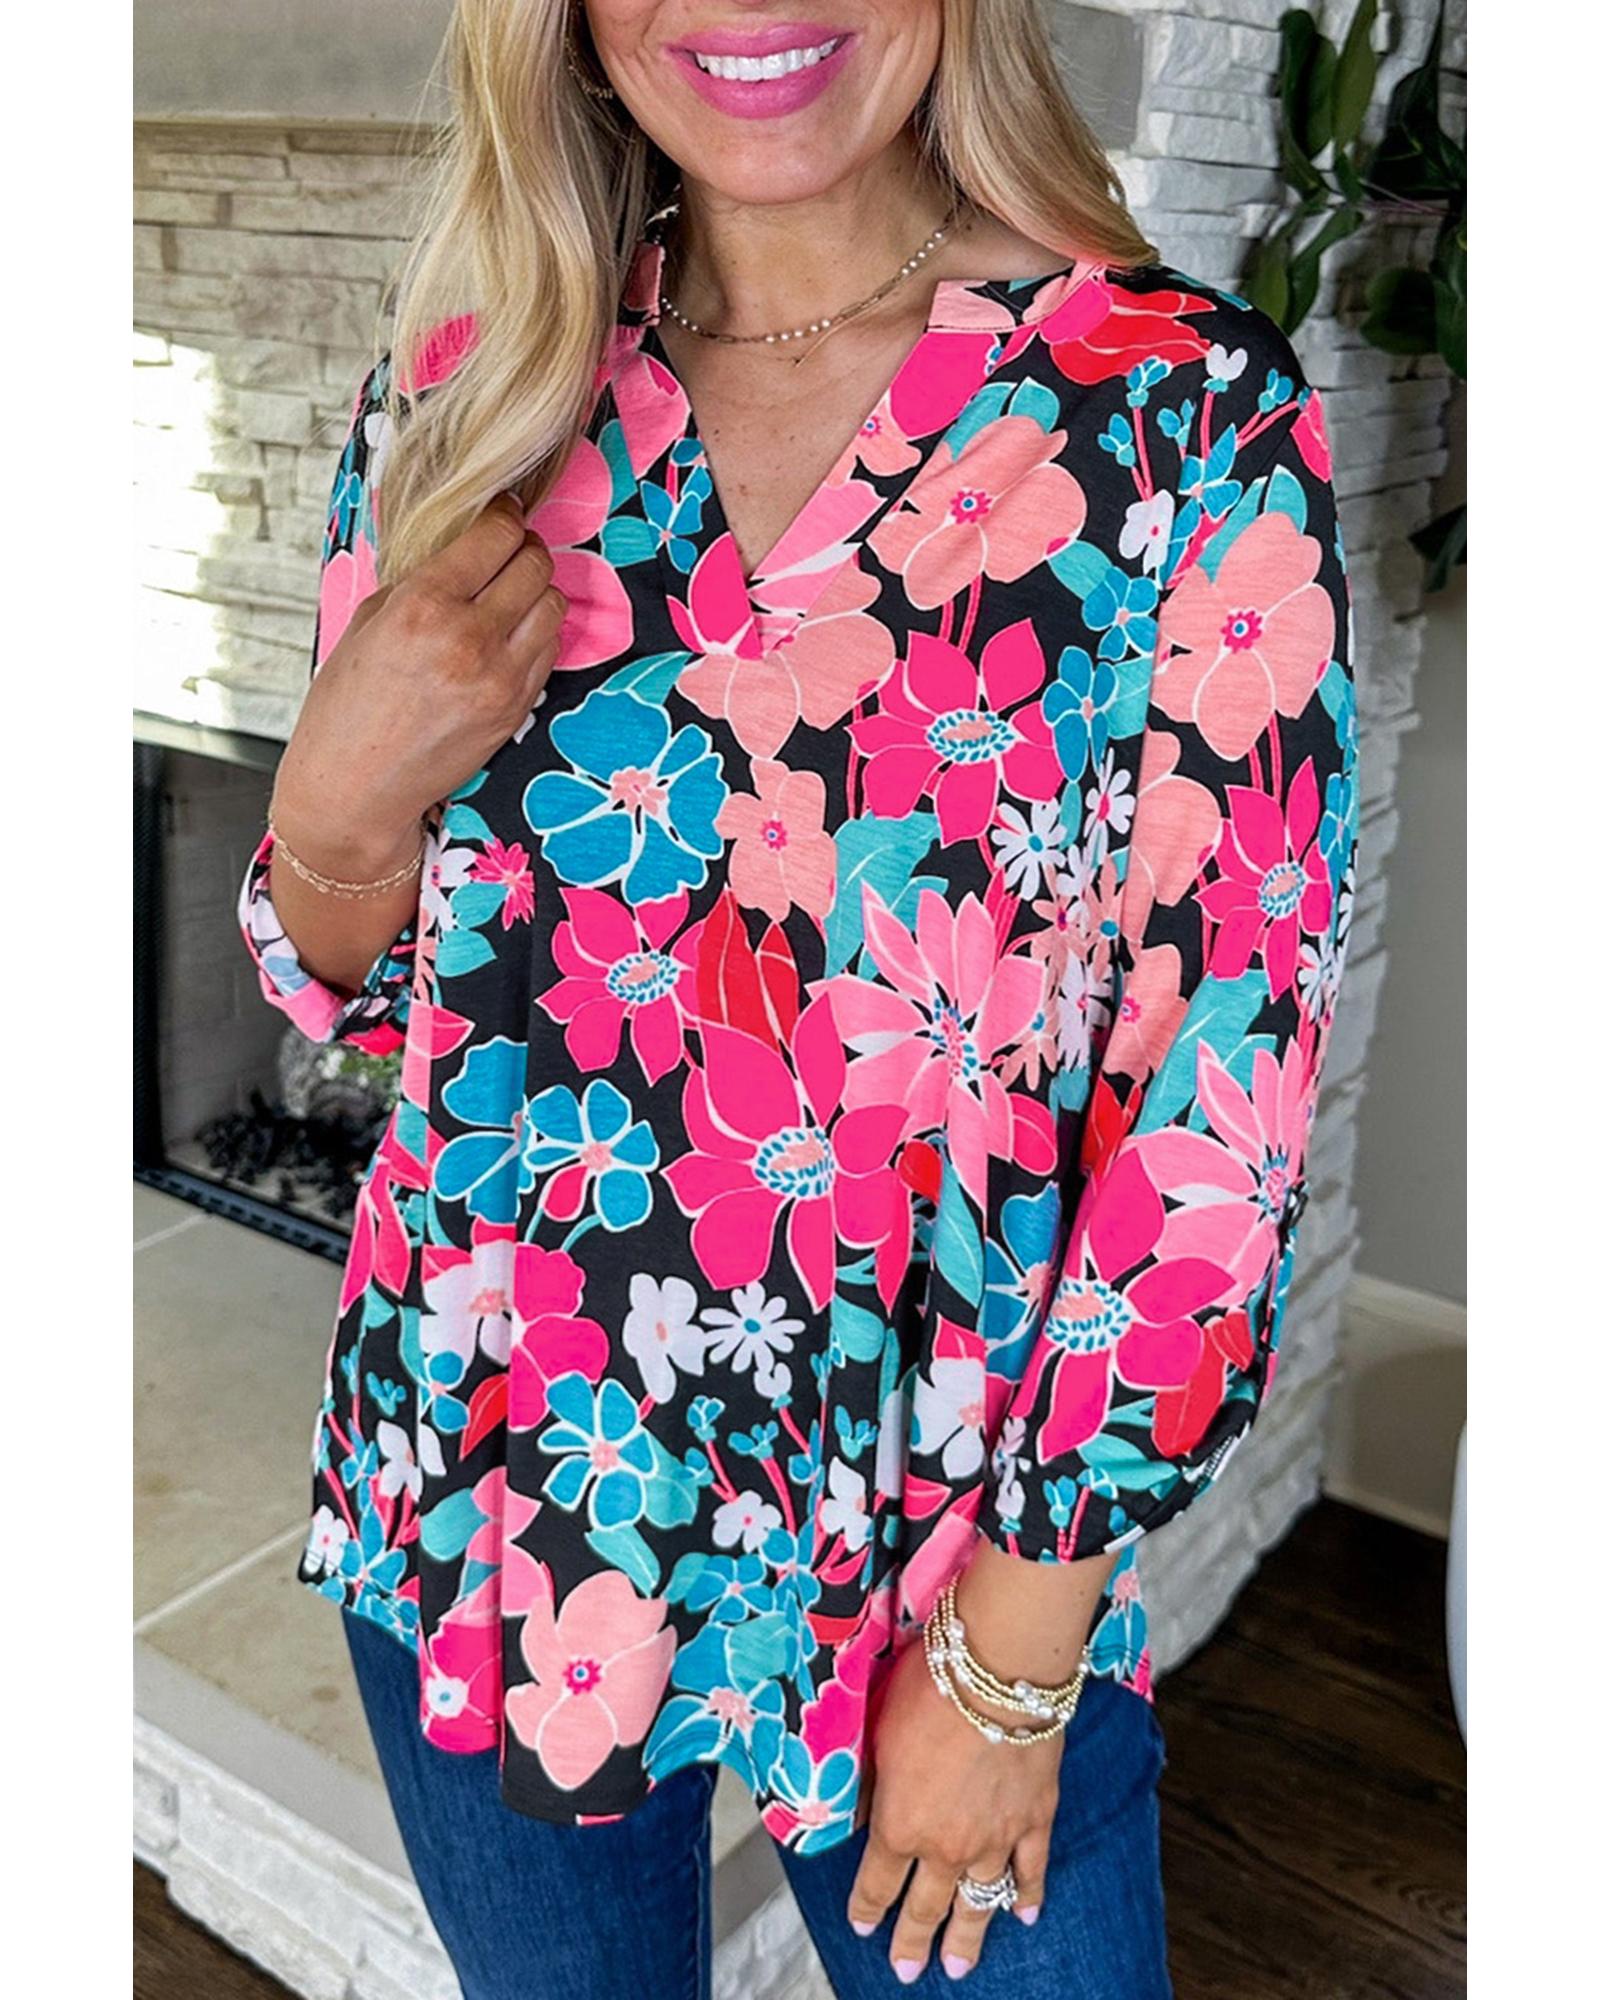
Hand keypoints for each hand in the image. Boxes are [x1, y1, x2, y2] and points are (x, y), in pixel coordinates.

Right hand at [272, 490, 566, 865]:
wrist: (357, 787)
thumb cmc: (348, 706)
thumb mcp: (368, 622)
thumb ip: (420, 580)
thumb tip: (462, 547)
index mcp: (423, 606)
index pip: (495, 535)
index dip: (504, 515)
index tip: (503, 512)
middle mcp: (469, 638)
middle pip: (535, 563)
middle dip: (525, 548)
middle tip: (509, 550)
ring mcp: (501, 677)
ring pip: (553, 604)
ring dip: (536, 590)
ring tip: (510, 594)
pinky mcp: (517, 707)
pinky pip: (548, 649)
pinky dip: (536, 632)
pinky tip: (510, 635)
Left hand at [846, 1632, 1059, 1983]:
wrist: (998, 1673)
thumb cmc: (930, 1689)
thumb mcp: (878, 1733)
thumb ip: (874, 1782)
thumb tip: (867, 1805)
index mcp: (900, 1826)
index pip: (877, 1882)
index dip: (867, 1908)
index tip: (863, 1927)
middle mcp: (947, 1846)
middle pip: (927, 1906)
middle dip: (912, 1940)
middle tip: (906, 1971)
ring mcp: (997, 1839)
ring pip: (979, 1901)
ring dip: (967, 1937)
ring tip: (959, 1967)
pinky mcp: (1036, 1819)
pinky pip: (1031, 1870)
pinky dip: (1028, 1896)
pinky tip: (1024, 1915)